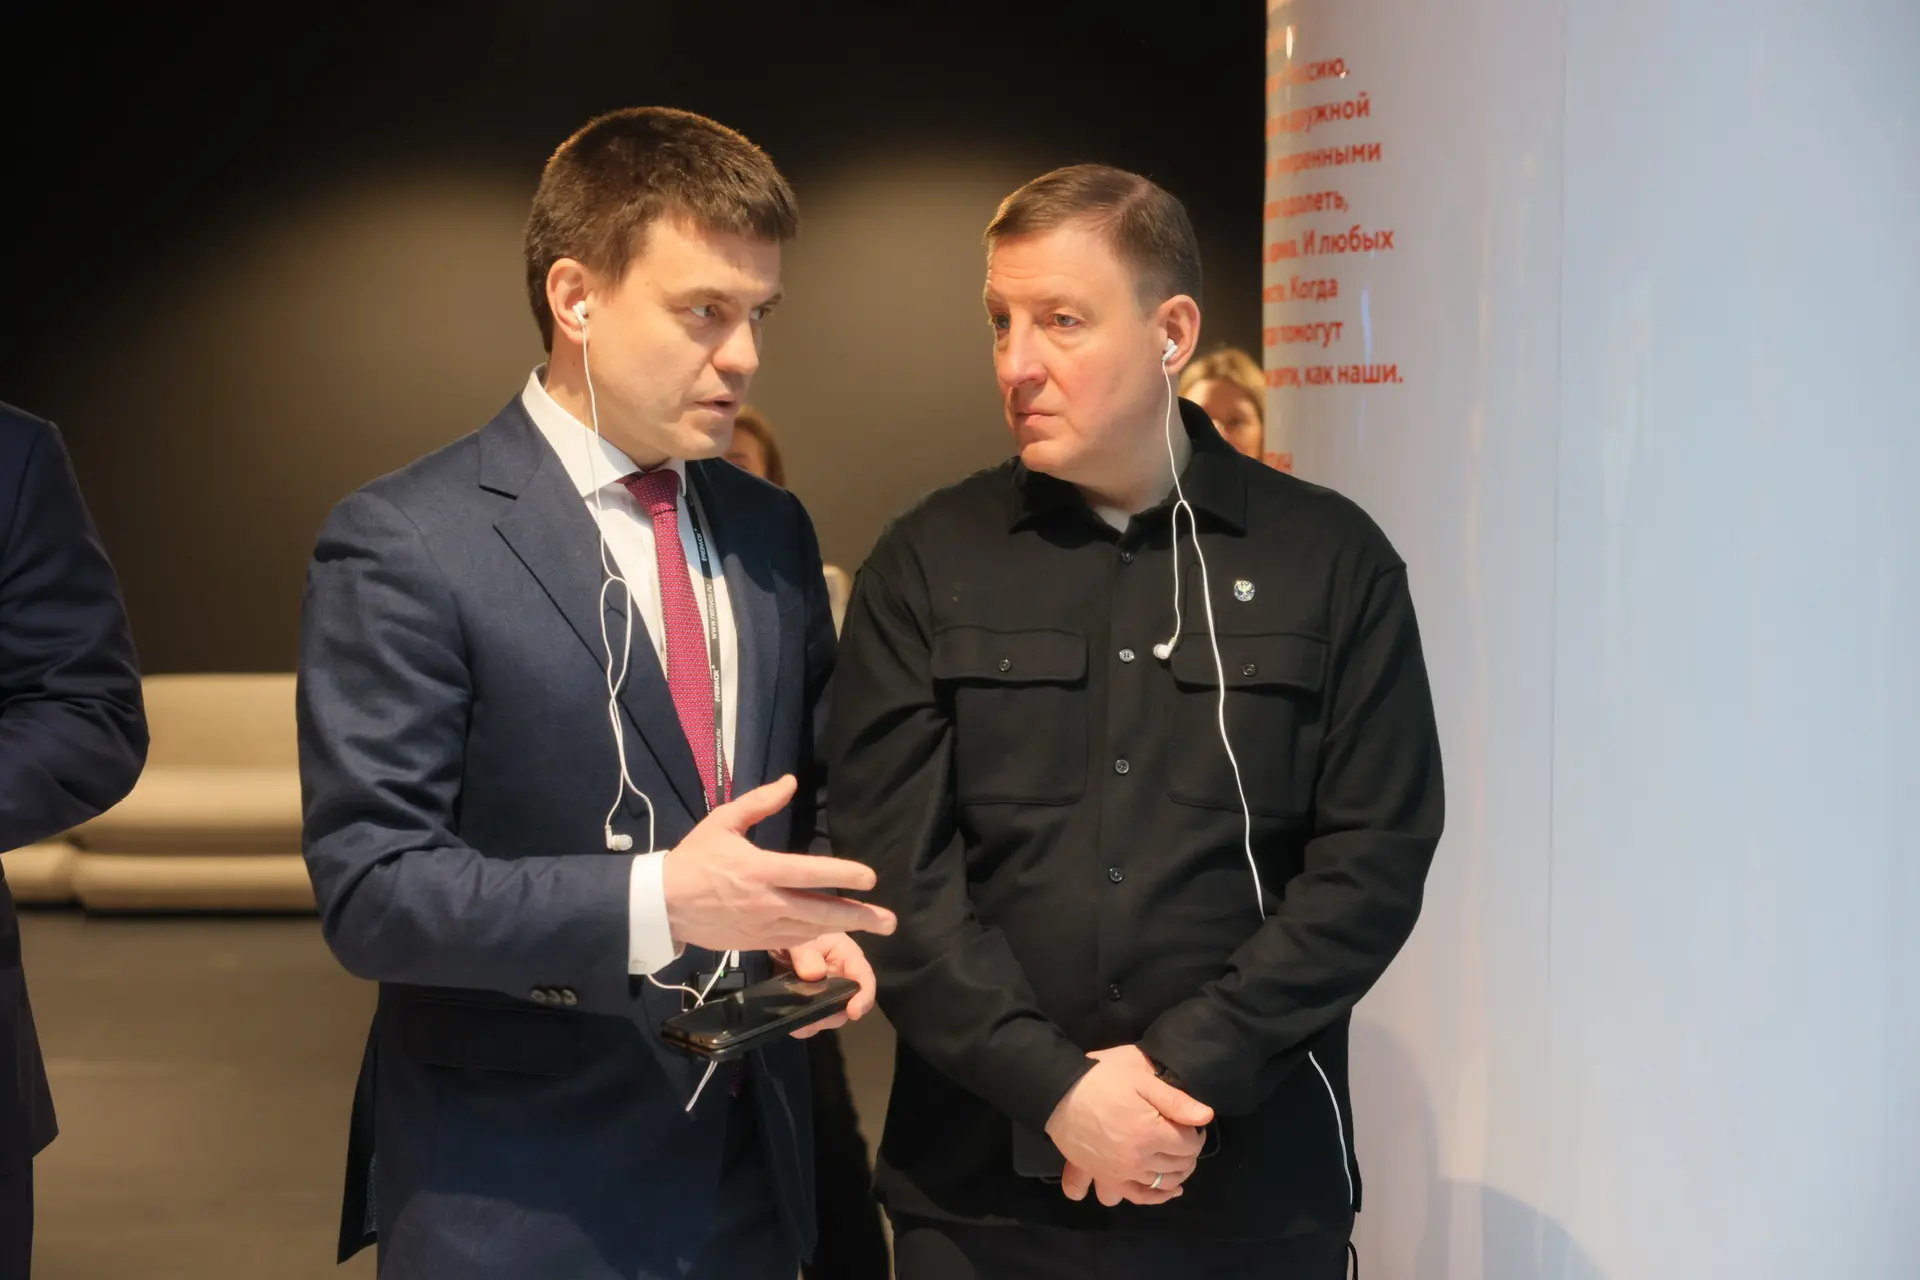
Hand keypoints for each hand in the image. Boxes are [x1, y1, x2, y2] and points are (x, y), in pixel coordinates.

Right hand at [662, 775, 896, 951]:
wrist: (663, 904)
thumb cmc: (695, 859)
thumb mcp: (723, 822)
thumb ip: (760, 802)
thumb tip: (791, 782)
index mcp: (760, 870)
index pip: (811, 874)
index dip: (844, 875)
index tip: (871, 878)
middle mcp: (767, 902)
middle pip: (822, 912)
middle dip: (860, 917)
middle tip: (890, 921)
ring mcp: (763, 927)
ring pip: (813, 930)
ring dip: (846, 929)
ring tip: (874, 928)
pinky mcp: (756, 943)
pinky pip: (794, 942)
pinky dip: (818, 937)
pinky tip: (836, 934)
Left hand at [769, 932, 877, 1038]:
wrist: (775, 936)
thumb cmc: (795, 930)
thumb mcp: (799, 937)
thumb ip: (805, 953)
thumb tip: (815, 975)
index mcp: (847, 955)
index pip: (864, 977)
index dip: (864, 996)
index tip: (854, 1012)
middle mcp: (842, 976)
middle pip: (848, 1003)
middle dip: (833, 1014)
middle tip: (813, 1020)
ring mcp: (828, 991)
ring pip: (831, 1015)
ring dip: (817, 1022)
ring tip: (800, 1024)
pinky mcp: (813, 1001)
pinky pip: (814, 1020)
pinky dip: (805, 1026)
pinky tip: (793, 1025)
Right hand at [1046, 1045, 1212, 1206]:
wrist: (1059, 1093)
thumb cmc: (1101, 1080)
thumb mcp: (1140, 1078)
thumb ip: (1175, 1100)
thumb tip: (1207, 1116)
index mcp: (1149, 1133)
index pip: (1188, 1144)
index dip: (1196, 1134)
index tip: (1194, 1125)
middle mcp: (1138, 1159)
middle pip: (1178, 1165)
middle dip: (1189, 1153)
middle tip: (1187, 1139)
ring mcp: (1121, 1173)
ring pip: (1162, 1184)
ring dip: (1177, 1174)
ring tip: (1179, 1161)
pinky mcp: (1106, 1177)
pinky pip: (1136, 1197)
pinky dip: (1155, 1198)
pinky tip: (1167, 1191)